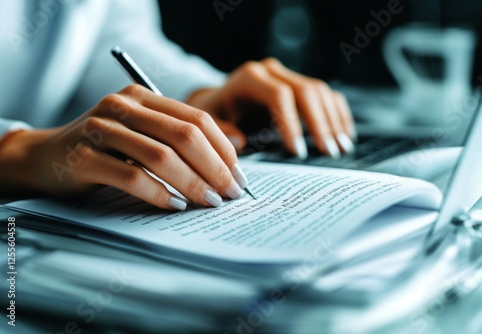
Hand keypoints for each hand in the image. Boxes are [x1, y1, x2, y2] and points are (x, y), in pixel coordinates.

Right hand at [0, 85, 248, 208]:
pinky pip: (131, 176)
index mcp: (144, 97)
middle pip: (184, 135)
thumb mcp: (143, 135)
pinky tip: (175, 205)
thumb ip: (178, 139)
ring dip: (192, 182)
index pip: (197, 119)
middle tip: (230, 193)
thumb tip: (230, 158)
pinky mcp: (84, 156)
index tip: (240, 176)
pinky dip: (158, 193)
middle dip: (215, 168)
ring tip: (208, 202)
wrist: (47, 157)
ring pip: (160, 155)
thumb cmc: (106, 149)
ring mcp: (101, 129)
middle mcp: (123, 106)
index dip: (224, 149)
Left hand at [186, 58, 355, 158]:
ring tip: (342, 148)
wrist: (222, 100)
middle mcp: (272, 71)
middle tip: (329, 152)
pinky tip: (345, 135)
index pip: (279, 95)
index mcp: (250, 77)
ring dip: (333, 120)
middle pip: (306, 91)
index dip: (291, 123)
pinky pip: (325, 94)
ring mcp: (288, 74)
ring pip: (320, 91)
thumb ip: (221, 131)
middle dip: (320, 123)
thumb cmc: (216, 114)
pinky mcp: (298, 83)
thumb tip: (240, 142)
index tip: (297, 152)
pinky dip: (337, 114)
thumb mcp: (211, 122)